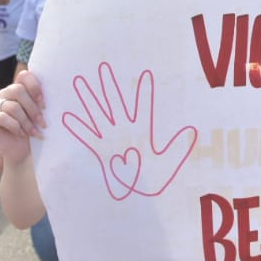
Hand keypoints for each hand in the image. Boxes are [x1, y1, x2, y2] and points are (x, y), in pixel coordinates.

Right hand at [0, 71, 46, 165]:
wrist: (22, 150)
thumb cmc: (34, 130)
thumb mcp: (40, 113)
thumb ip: (41, 101)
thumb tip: (54, 92)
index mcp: (18, 88)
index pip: (24, 76)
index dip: (35, 87)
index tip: (45, 105)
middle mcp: (4, 94)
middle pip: (18, 90)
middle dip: (33, 109)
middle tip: (42, 123)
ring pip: (12, 106)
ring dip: (26, 122)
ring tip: (33, 132)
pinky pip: (2, 117)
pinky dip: (15, 127)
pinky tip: (21, 134)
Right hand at [62, 62, 197, 200]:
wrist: (138, 193)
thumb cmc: (154, 176)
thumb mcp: (169, 160)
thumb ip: (178, 147)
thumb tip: (192, 133)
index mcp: (141, 130)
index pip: (143, 106)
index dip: (144, 91)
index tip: (145, 73)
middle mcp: (123, 129)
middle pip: (115, 103)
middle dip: (109, 86)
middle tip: (102, 67)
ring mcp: (110, 137)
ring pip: (98, 114)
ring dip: (90, 100)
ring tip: (80, 82)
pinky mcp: (100, 149)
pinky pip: (88, 135)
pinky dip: (78, 127)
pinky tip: (67, 116)